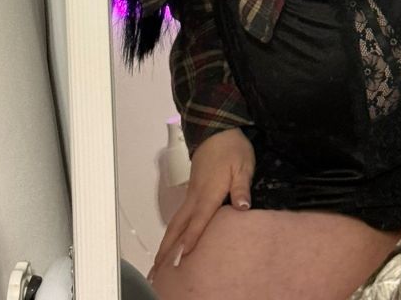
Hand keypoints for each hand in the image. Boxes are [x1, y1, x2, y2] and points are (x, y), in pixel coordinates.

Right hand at [147, 127, 254, 281]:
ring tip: (158, 263)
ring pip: (176, 222)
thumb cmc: (232, 149)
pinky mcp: (192, 191)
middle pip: (178, 226)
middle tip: (157, 269)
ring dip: (166, 242)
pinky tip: (172, 241)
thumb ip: (241, 188)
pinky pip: (179, 216)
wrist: (218, 130)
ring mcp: (192, 194)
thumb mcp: (243, 166)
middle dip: (167, 248)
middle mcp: (196, 196)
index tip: (183, 257)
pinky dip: (172, 232)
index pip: (199, 219)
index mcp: (209, 192)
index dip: (192, 238)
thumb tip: (243, 208)